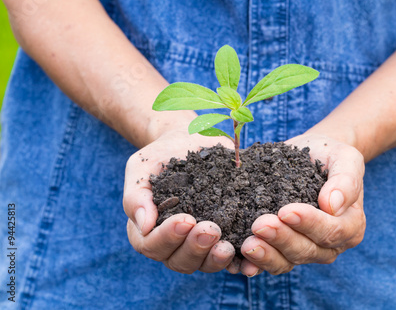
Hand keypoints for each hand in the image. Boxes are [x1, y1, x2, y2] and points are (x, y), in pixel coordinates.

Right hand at [123, 129, 237, 272]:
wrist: (191, 142)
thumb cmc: (162, 156)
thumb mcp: (142, 167)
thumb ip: (137, 195)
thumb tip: (144, 225)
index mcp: (148, 230)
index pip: (152, 245)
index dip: (168, 237)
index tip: (185, 219)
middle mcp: (173, 243)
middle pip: (179, 261)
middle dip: (195, 247)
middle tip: (211, 228)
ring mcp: (199, 244)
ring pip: (204, 264)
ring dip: (215, 259)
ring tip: (228, 245)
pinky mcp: (224, 238)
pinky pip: (230, 258)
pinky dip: (238, 262)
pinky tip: (248, 258)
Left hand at [238, 133, 365, 275]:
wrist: (312, 154)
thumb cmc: (331, 156)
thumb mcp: (345, 158)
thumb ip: (346, 180)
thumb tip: (333, 205)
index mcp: (350, 226)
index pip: (331, 231)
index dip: (309, 224)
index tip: (286, 211)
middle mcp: (330, 245)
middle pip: (307, 250)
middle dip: (282, 238)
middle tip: (260, 224)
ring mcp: (306, 251)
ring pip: (287, 262)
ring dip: (267, 255)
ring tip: (247, 244)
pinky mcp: (283, 251)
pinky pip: (271, 262)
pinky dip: (256, 264)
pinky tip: (241, 262)